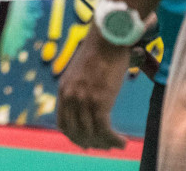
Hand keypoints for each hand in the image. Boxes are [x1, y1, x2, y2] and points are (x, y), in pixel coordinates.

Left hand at [56, 30, 130, 150]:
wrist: (107, 39)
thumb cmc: (100, 54)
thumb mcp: (82, 73)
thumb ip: (80, 88)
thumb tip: (88, 104)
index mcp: (64, 89)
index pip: (63, 124)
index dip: (75, 137)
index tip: (87, 143)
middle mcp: (70, 96)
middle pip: (76, 132)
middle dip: (91, 143)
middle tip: (105, 146)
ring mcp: (83, 99)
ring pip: (91, 133)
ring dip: (105, 143)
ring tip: (117, 144)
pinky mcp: (99, 100)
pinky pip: (104, 129)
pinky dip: (113, 140)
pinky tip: (122, 142)